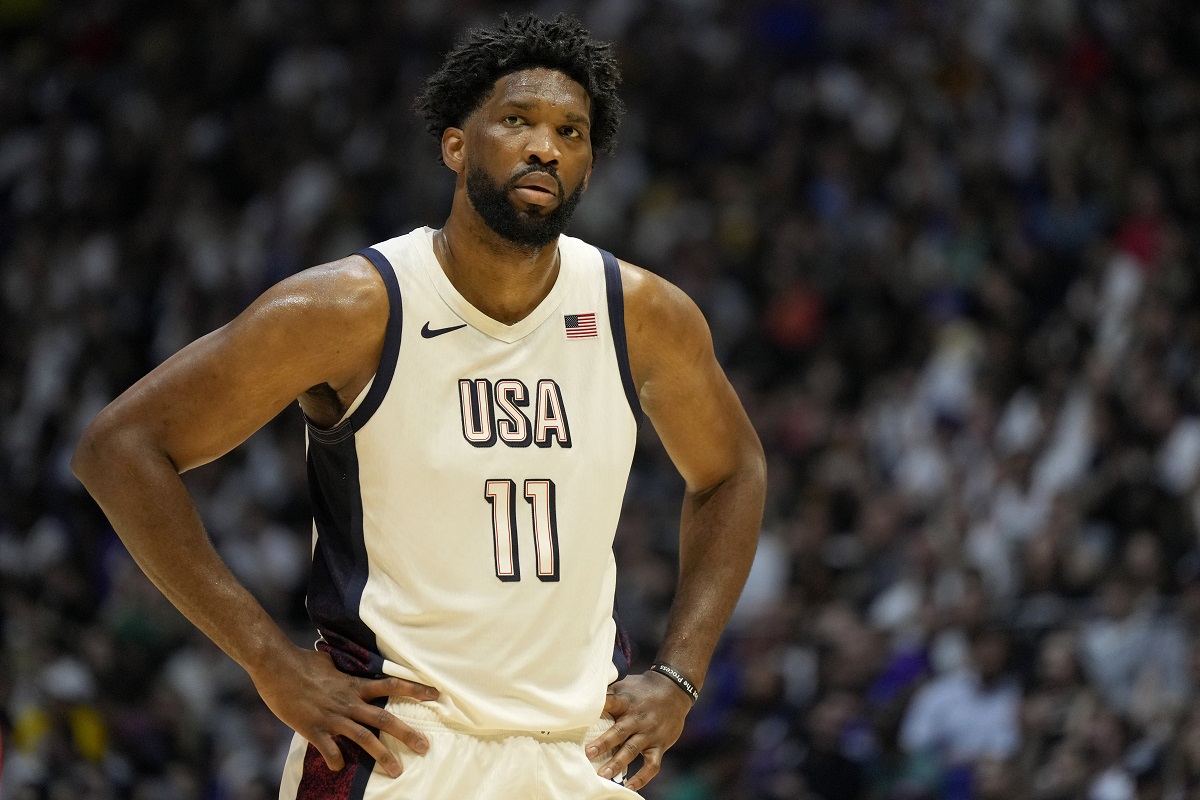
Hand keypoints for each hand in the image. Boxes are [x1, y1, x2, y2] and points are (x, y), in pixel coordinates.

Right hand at [251, 646, 438, 777]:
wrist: (276, 666)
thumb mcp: (331, 662)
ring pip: (363, 738)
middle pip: (384, 719)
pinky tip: (339, 768)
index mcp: (354, 684)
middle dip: (407, 734)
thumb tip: (349, 665)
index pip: (391, 685)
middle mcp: (348, 702)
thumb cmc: (302, 661)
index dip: (414, 689)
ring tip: (396, 771)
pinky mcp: (313, 728)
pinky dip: (336, 761)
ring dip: (381, 755)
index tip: (435, 695)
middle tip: (425, 747)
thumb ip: (344, 669)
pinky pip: (329, 750)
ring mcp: (332, 717)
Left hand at [584, 670, 693, 791]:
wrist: (675, 689)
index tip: (582, 716)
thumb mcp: (625, 685)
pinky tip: (629, 787)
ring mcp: (649, 733)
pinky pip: (652, 765)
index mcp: (626, 701)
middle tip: (588, 754)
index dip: (598, 708)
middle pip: (620, 731)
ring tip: (604, 775)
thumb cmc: (643, 688)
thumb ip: (608, 693)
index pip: (610, 703)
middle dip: (604, 743)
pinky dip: (642, 778)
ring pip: (633, 750)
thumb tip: (583, 695)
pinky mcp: (660, 745)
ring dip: (618, 763)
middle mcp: (637, 718)